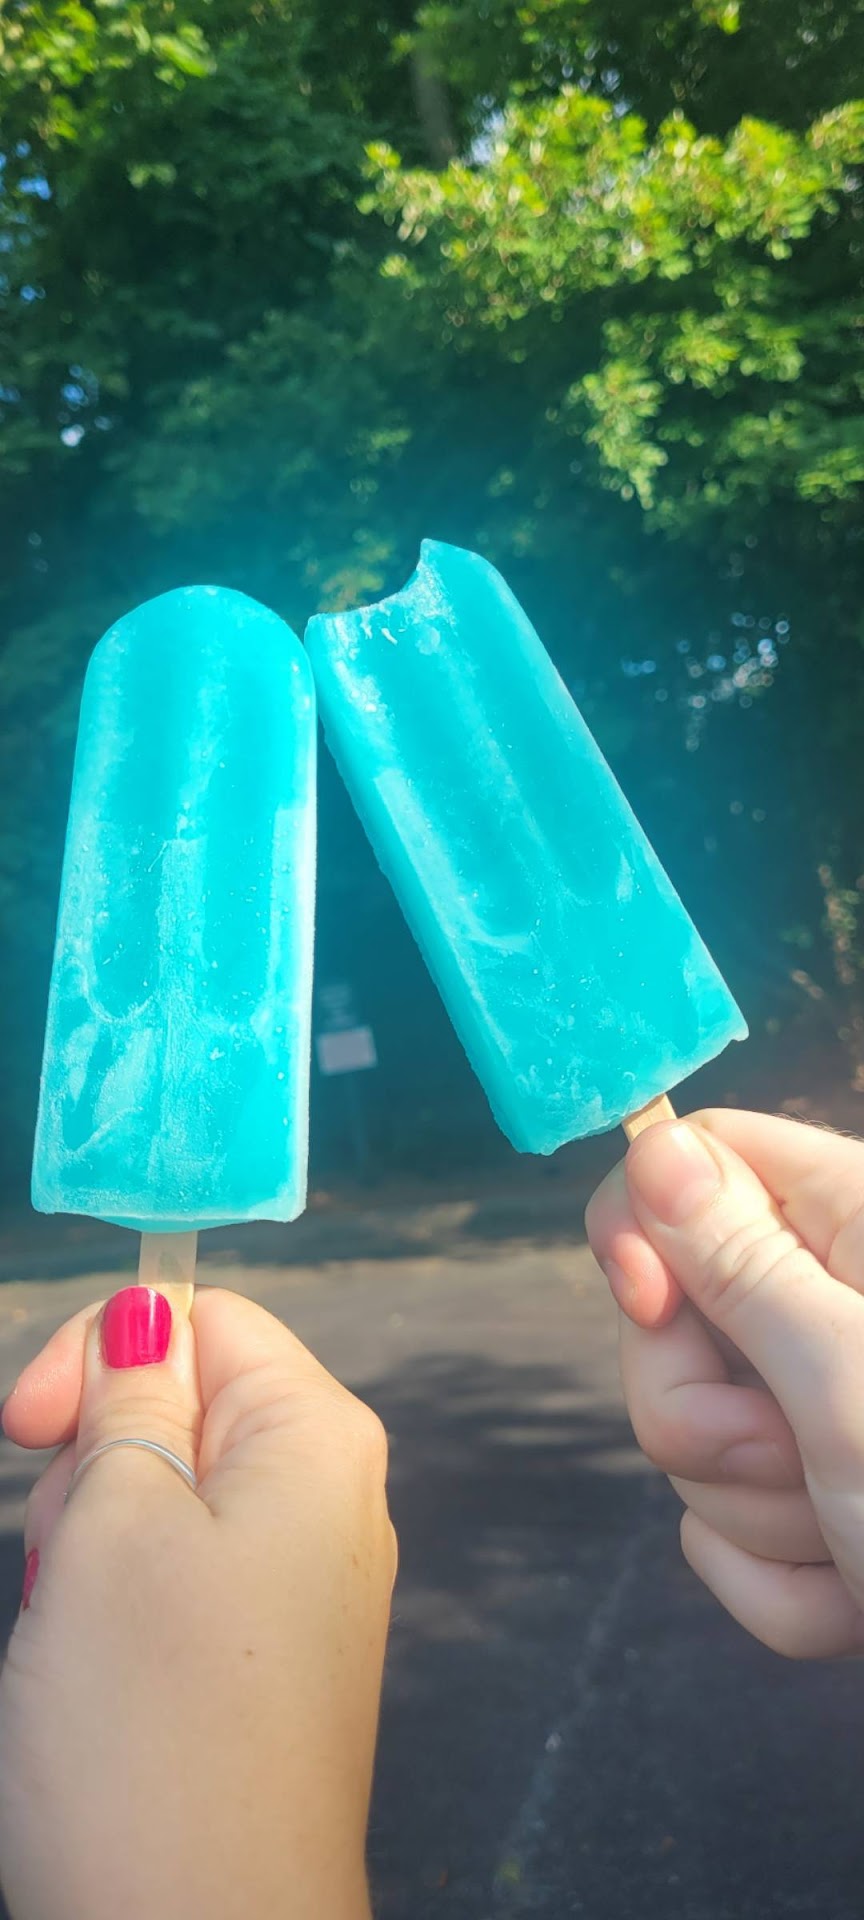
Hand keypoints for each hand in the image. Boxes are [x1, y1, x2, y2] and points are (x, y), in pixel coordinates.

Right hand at [0, 1285, 395, 1919]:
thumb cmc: (155, 1727)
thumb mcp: (115, 1525)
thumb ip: (129, 1400)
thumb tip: (148, 1313)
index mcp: (316, 1438)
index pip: (206, 1320)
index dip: (103, 1350)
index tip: (23, 1424)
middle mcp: (328, 1500)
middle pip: (178, 1411)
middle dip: (92, 1469)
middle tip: (72, 1562)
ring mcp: (298, 1587)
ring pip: (157, 1507)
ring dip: (91, 1552)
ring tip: (80, 1640)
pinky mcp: (261, 1662)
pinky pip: (170, 1587)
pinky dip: (111, 1616)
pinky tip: (95, 1683)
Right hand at [586, 1110, 863, 1659]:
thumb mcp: (852, 1383)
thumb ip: (744, 1263)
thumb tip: (658, 1143)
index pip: (706, 1166)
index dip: (647, 1226)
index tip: (646, 1304)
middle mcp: (846, 1311)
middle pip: (682, 1318)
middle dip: (706, 1414)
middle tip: (792, 1455)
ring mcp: (836, 1420)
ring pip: (702, 1444)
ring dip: (764, 1517)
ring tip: (858, 1538)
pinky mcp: (831, 1517)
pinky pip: (734, 1545)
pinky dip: (789, 1591)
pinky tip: (860, 1601)